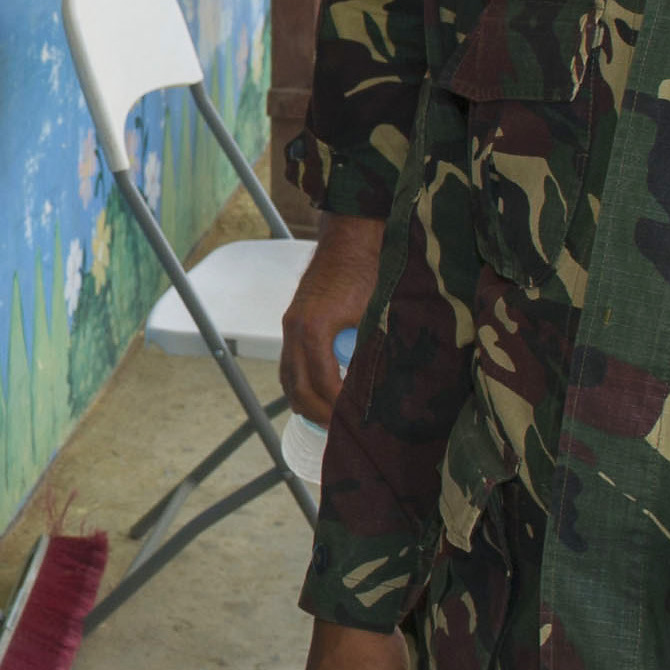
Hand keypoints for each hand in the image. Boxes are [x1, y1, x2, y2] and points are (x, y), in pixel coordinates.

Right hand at [281, 215, 384, 424]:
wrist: (351, 237)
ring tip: (328, 420)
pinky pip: (289, 363)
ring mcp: (290, 325)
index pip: (322, 384)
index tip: (352, 425)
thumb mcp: (375, 315)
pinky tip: (319, 393)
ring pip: (287, 378)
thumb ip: (373, 351)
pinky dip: (300, 383)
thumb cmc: (368, 271)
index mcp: (314, 329)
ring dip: (305, 402)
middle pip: (296, 388)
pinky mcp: (293, 322)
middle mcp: (294, 330)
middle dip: (317, 413)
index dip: (336, 409)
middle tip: (340, 431)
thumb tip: (382, 387)